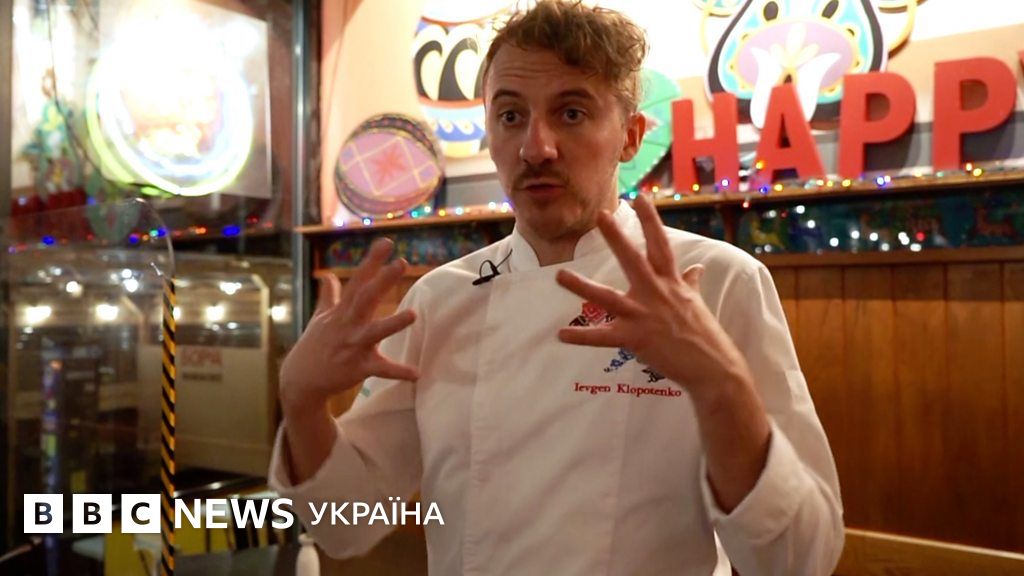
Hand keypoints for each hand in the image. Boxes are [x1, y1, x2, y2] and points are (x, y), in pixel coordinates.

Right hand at [279, 238, 418, 414]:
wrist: (300, 380)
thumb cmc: (314, 346)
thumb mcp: (320, 318)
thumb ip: (328, 296)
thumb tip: (326, 275)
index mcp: (342, 311)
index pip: (358, 281)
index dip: (372, 262)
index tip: (386, 243)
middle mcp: (348, 324)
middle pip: (366, 298)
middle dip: (383, 280)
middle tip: (401, 263)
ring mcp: (353, 345)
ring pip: (375, 332)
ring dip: (393, 323)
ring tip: (413, 315)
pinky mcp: (359, 368)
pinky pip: (381, 369)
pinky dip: (399, 371)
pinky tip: (416, 373)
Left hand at [555, 194, 751, 396]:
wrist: (714, 369)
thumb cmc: (706, 335)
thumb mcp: (697, 304)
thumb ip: (691, 283)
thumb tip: (697, 268)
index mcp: (673, 282)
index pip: (661, 245)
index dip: (651, 220)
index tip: (641, 197)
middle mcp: (657, 293)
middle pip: (634, 259)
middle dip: (616, 237)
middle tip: (600, 214)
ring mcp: (645, 315)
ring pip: (607, 297)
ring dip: (582, 286)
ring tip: (559, 275)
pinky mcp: (636, 339)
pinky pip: (603, 338)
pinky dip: (581, 337)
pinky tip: (561, 335)